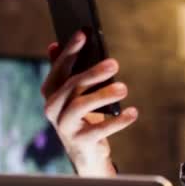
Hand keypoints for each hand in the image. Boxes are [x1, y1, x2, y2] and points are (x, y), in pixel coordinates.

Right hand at [41, 31, 137, 176]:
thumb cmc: (83, 114)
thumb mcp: (76, 92)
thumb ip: (67, 70)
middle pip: (71, 85)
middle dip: (93, 73)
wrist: (85, 152)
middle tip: (114, 64)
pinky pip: (100, 130)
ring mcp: (64, 126)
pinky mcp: (80, 142)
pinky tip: (133, 112)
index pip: (59, 68)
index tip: (83, 33)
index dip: (70, 50)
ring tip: (124, 88)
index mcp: (51, 92)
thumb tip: (54, 44)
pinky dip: (118, 121)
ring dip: (103, 95)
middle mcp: (53, 108)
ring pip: (81, 106)